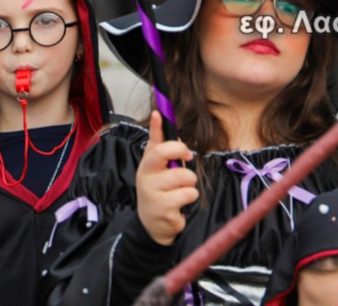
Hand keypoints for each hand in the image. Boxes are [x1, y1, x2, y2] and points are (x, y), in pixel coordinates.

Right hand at [136, 111, 197, 245]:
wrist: (152, 224)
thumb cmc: (158, 189)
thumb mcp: (156, 166)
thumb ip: (159, 142)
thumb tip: (159, 114)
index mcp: (147, 165)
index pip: (154, 144)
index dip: (162, 130)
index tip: (169, 126)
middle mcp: (146, 178)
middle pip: (166, 153)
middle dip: (181, 152)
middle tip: (186, 160)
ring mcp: (153, 195)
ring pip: (185, 176)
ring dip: (190, 183)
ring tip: (180, 191)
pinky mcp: (164, 211)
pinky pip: (189, 194)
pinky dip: (190, 197)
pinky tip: (179, 205)